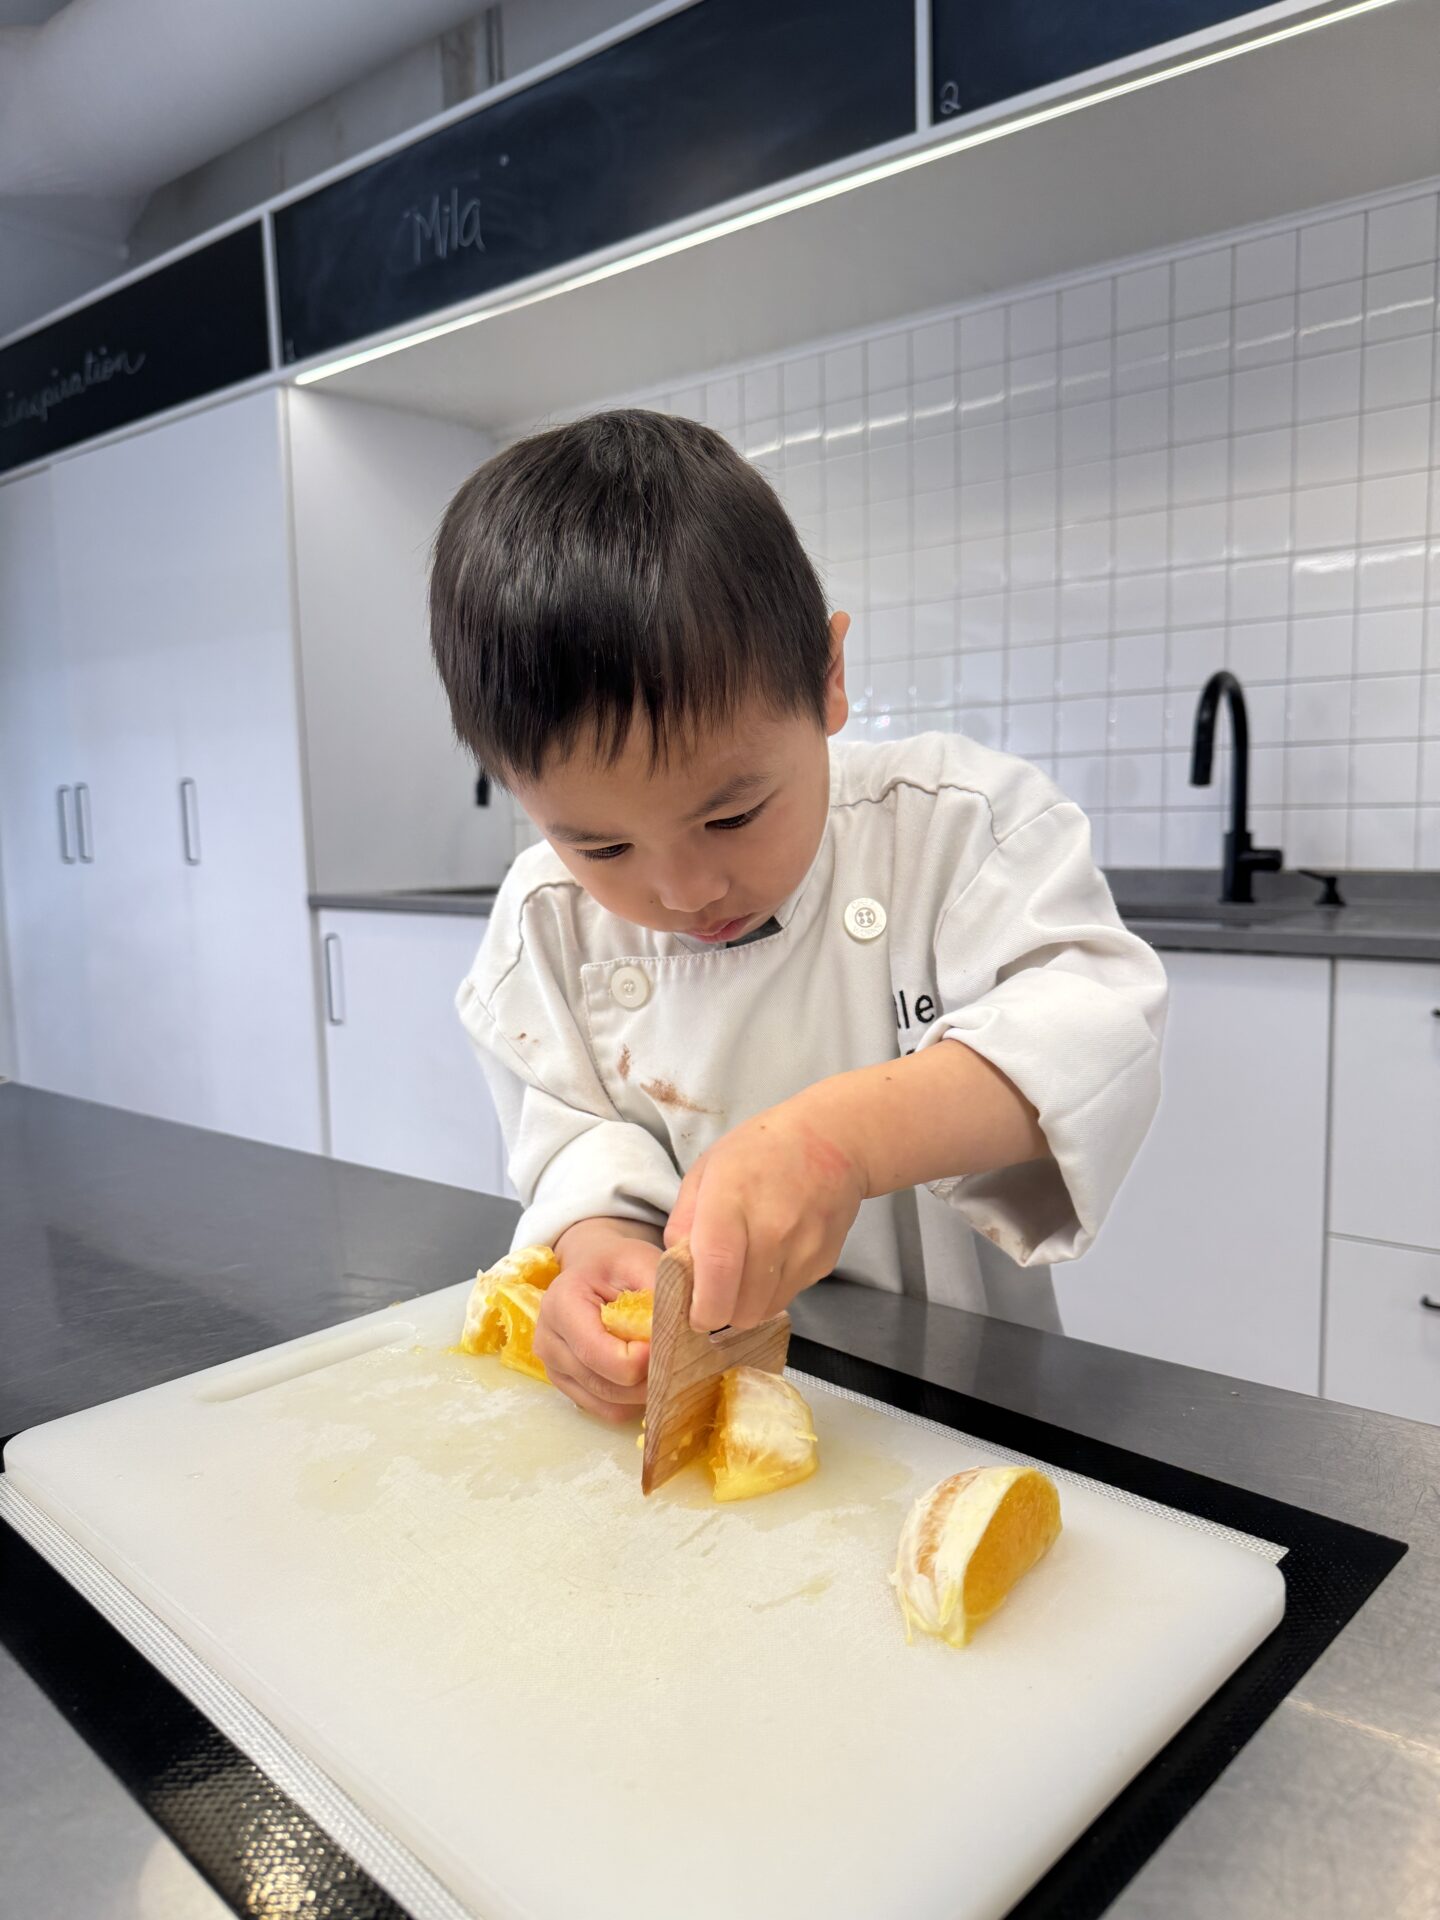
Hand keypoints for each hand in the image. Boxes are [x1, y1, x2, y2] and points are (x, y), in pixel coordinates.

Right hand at [535, 1221, 660, 1423]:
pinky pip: (607, 1410)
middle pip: (606, 1384)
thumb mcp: (640, 1261)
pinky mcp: (567, 1385)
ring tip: (665, 1365)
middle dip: (648, 1378)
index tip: (671, 1344)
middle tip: (679, 1359)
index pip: (600, 1354)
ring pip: (609, 1403)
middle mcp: (548, 1341)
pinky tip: (647, 1376)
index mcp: (561, 1305)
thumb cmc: (617, 1264)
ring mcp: (554, 1368)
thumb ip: (659, 1291)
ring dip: (644, 1392)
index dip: (642, 1359)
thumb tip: (685, 1328)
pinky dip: (633, 1401)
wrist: (592, 1269)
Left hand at [665, 1092, 867, 1333]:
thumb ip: (684, 1221)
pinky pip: (789, 1295)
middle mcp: (772, 1229)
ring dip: (747, 1302)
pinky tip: (773, 1255)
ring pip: (765, 1310)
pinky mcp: (824, 1261)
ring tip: (744, 1268)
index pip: (716, 1273)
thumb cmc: (760, 1149)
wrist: (833, 1139)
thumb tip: (676, 1268)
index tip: (690, 1311)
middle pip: (741, 1308)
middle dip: (721, 1310)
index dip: (700, 1307)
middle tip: (714, 1289)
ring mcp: (804, 1248)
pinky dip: (773, 1289)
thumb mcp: (706, 1170)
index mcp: (732, 1201)